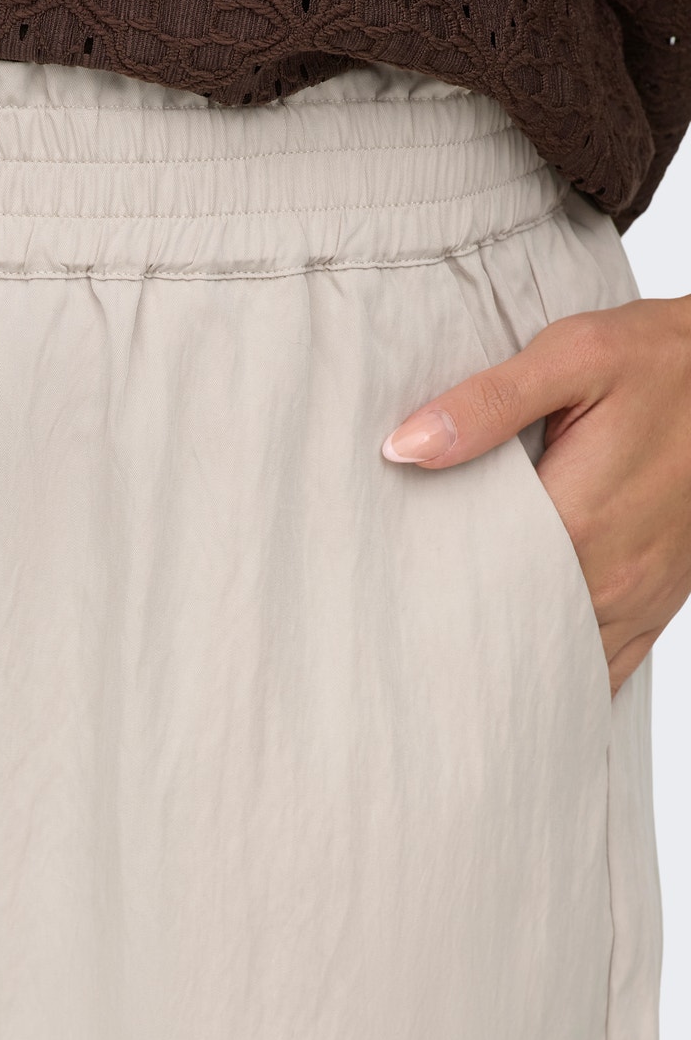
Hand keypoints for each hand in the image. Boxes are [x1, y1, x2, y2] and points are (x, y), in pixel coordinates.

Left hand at [381, 298, 690, 696]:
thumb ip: (487, 403)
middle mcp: (609, 576)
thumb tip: (404, 446)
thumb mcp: (575, 355)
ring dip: (500, 665)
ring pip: (552, 662)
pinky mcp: (655, 606)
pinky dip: (557, 679)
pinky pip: (604, 669)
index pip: (473, 583)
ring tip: (439, 667)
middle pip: (507, 631)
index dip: (423, 593)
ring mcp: (636, 599)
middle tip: (392, 642)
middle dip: (453, 637)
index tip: (377, 601)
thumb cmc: (664, 360)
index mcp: (577, 519)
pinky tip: (513, 684)